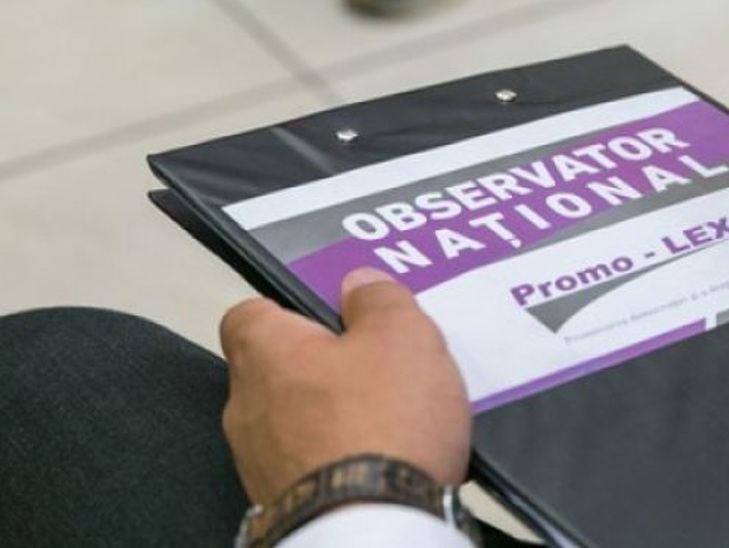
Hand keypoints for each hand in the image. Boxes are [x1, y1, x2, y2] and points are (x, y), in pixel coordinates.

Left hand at [220, 268, 469, 503]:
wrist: (371, 532)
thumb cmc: (379, 428)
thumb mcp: (402, 337)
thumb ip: (379, 300)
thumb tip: (360, 283)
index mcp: (265, 353)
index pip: (249, 314)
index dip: (292, 309)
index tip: (335, 312)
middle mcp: (247, 408)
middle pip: (279, 371)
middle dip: (325, 368)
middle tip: (380, 367)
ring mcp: (260, 464)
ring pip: (296, 423)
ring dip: (334, 419)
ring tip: (393, 421)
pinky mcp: (281, 506)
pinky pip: (310, 468)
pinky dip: (340, 462)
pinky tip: (384, 464)